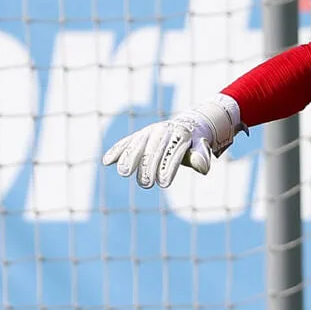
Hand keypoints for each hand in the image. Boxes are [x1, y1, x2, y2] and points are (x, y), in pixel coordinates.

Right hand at [102, 95, 244, 188]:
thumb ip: (200, 158)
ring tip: (124, 173)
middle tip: (146, 184)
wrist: (187, 126)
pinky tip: (107, 161)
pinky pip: (125, 143)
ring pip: (137, 145)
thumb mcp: (201, 149)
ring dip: (129, 158)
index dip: (167, 168)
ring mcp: (148, 132)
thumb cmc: (193, 144)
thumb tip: (203, 168)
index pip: (172, 153)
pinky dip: (117, 151)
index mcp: (180, 134)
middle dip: (148, 167)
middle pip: (153, 150)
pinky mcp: (138, 136)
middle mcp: (163, 131)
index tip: (163, 184)